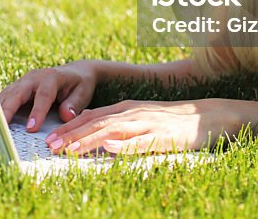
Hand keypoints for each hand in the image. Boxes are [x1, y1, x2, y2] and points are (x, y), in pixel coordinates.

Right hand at [0, 60, 98, 131]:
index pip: (43, 96)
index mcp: (52, 78)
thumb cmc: (80, 84)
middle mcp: (34, 78)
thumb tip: (66, 116)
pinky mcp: (18, 88)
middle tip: (0, 126)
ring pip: (7, 94)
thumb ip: (74, 104)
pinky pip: (6, 98)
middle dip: (7, 109)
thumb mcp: (83, 93)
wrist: (76, 72)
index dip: (37, 112)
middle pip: (17, 93)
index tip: (31, 128)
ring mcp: (24, 82)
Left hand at [43, 98, 240, 155]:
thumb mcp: (140, 116)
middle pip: (96, 122)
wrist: (209, 115)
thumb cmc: (173, 120)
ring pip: (113, 131)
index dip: (68, 127)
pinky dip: (123, 145)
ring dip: (89, 140)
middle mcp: (133, 113)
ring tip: (70, 150)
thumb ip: (117, 121)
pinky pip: (141, 142)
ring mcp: (147, 123)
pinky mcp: (163, 136)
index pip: (91, 116)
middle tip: (50, 146)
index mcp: (126, 108)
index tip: (48, 138)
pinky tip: (109, 149)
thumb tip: (90, 129)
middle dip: (71, 135)